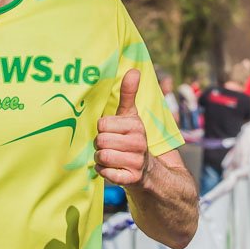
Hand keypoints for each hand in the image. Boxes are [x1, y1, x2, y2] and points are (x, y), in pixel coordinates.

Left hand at [95, 69, 149, 186]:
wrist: (149, 171)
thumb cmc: (132, 139)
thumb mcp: (131, 116)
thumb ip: (128, 94)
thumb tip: (133, 70)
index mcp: (136, 126)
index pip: (102, 124)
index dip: (103, 129)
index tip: (112, 132)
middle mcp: (138, 143)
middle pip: (100, 140)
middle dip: (100, 145)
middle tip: (110, 147)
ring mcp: (136, 162)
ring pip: (102, 157)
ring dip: (100, 159)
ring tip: (110, 157)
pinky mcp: (132, 179)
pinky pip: (106, 173)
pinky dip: (104, 172)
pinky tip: (112, 169)